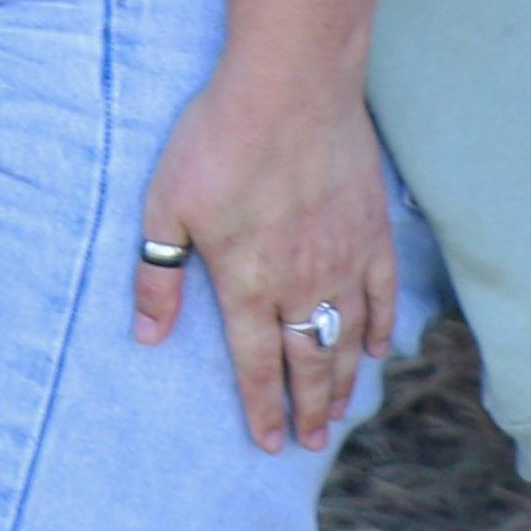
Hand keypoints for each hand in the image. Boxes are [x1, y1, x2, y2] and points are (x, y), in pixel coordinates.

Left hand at [132, 60, 393, 449]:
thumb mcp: (164, 206)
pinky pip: (384, 295)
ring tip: (340, 412)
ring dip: (344, 378)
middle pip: (309, 360)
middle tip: (312, 442)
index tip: (271, 441)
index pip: (256, 363)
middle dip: (309, 406)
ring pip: (349, 336)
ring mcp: (346, 259)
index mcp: (248, 283)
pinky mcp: (373, 231)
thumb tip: (146, 335)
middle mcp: (303, 282)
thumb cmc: (216, 141)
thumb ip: (157, 275)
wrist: (291, 88)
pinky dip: (384, 328)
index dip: (264, 406)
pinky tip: (382, 349)